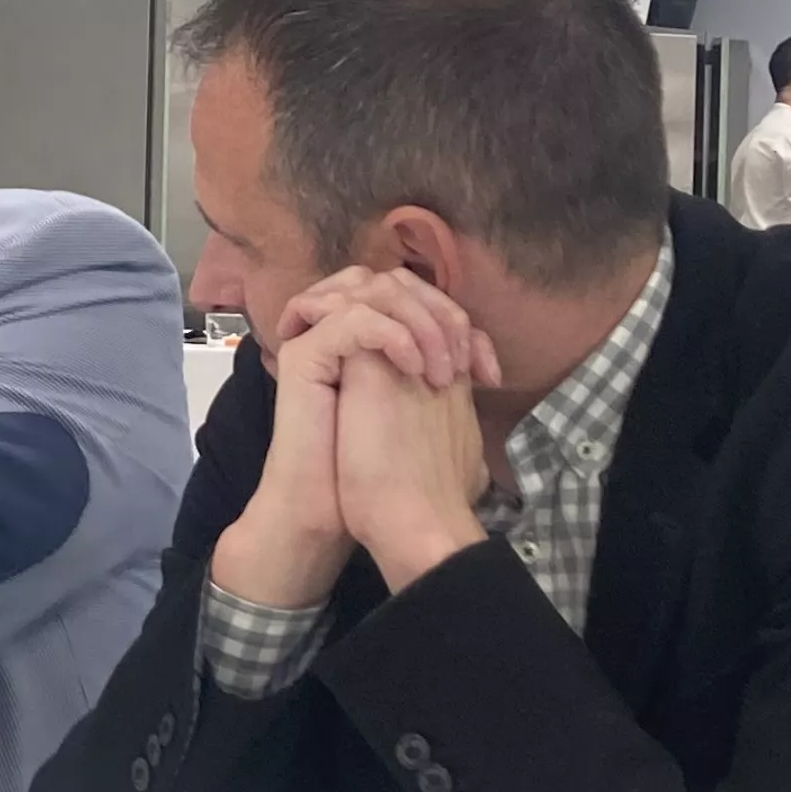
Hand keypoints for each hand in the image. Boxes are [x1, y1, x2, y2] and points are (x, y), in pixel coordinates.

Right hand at [213, 267, 497, 612]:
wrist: (341, 512)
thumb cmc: (383, 478)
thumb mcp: (428, 417)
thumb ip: (443, 380)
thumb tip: (483, 366)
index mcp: (366, 346)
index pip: (411, 294)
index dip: (456, 320)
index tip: (487, 375)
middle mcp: (338, 335)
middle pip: (389, 279)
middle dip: (437, 312)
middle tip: (459, 365)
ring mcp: (316, 341)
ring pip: (369, 287)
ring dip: (418, 321)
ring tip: (437, 371)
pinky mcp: (303, 358)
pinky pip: (352, 319)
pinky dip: (393, 335)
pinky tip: (414, 371)